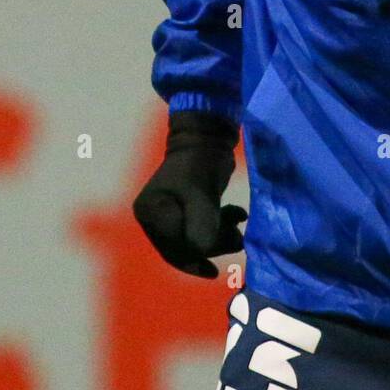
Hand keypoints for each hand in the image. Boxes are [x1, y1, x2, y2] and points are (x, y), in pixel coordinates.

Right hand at [132, 110, 246, 277]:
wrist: (207, 137)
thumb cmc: (201, 161)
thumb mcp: (201, 192)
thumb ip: (201, 223)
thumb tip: (201, 252)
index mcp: (150, 213)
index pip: (175, 247)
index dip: (202, 252)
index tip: (231, 243)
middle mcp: (153, 218)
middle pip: (184, 248)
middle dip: (214, 245)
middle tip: (239, 237)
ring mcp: (167, 216)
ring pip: (195, 242)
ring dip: (220, 236)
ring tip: (239, 222)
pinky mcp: (183, 213)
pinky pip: (201, 232)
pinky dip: (220, 227)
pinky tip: (237, 215)